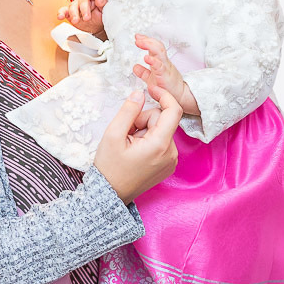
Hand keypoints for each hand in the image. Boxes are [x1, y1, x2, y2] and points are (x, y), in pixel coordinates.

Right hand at [57, 0, 106, 36]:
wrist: (95, 27)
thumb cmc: (100, 16)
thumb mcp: (104, 11)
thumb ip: (103, 4)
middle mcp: (83, 0)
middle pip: (83, 2)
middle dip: (84, 10)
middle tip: (87, 18)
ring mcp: (75, 6)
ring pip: (73, 7)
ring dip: (74, 14)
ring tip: (76, 21)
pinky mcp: (68, 12)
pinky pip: (63, 11)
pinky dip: (61, 13)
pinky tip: (60, 17)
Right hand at [93, 86, 180, 204]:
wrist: (110, 195)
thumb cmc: (109, 167)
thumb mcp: (112, 135)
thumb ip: (128, 110)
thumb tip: (140, 93)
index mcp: (160, 145)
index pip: (173, 110)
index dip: (163, 95)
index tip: (151, 88)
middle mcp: (171, 153)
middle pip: (163, 120)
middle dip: (144, 119)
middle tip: (127, 132)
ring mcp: (171, 160)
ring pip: (161, 130)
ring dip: (145, 130)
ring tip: (130, 144)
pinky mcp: (168, 164)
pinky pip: (162, 141)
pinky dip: (149, 140)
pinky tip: (136, 151)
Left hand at [132, 34, 198, 115]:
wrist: (179, 97)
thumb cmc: (168, 88)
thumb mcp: (153, 78)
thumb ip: (144, 72)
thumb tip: (135, 67)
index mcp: (161, 62)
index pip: (155, 47)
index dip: (147, 40)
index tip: (138, 36)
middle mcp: (164, 63)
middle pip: (157, 46)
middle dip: (147, 40)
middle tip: (138, 37)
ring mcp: (165, 68)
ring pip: (159, 53)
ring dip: (149, 46)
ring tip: (141, 42)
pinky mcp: (165, 76)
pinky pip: (160, 67)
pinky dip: (153, 61)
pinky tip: (147, 58)